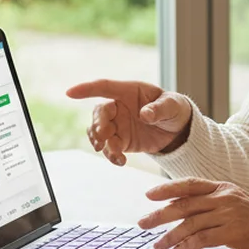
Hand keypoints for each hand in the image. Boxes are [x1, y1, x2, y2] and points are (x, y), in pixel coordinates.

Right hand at [64, 79, 192, 163]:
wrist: (178, 129)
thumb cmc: (174, 108)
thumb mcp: (172, 105)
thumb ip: (159, 109)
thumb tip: (145, 114)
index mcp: (129, 91)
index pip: (104, 87)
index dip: (87, 89)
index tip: (70, 93)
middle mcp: (119, 107)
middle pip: (99, 113)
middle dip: (98, 123)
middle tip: (104, 135)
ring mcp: (118, 124)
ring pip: (99, 132)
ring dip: (101, 142)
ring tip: (116, 152)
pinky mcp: (121, 141)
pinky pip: (109, 148)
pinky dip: (111, 155)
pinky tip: (121, 161)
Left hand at [140, 178, 248, 248]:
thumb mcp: (233, 203)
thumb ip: (209, 203)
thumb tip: (179, 208)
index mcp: (222, 188)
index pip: (190, 184)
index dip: (168, 189)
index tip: (149, 195)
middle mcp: (224, 198)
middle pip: (185, 204)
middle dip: (160, 215)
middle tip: (144, 223)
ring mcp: (230, 214)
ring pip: (191, 223)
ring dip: (170, 236)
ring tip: (158, 245)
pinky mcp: (234, 232)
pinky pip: (203, 238)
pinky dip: (188, 245)